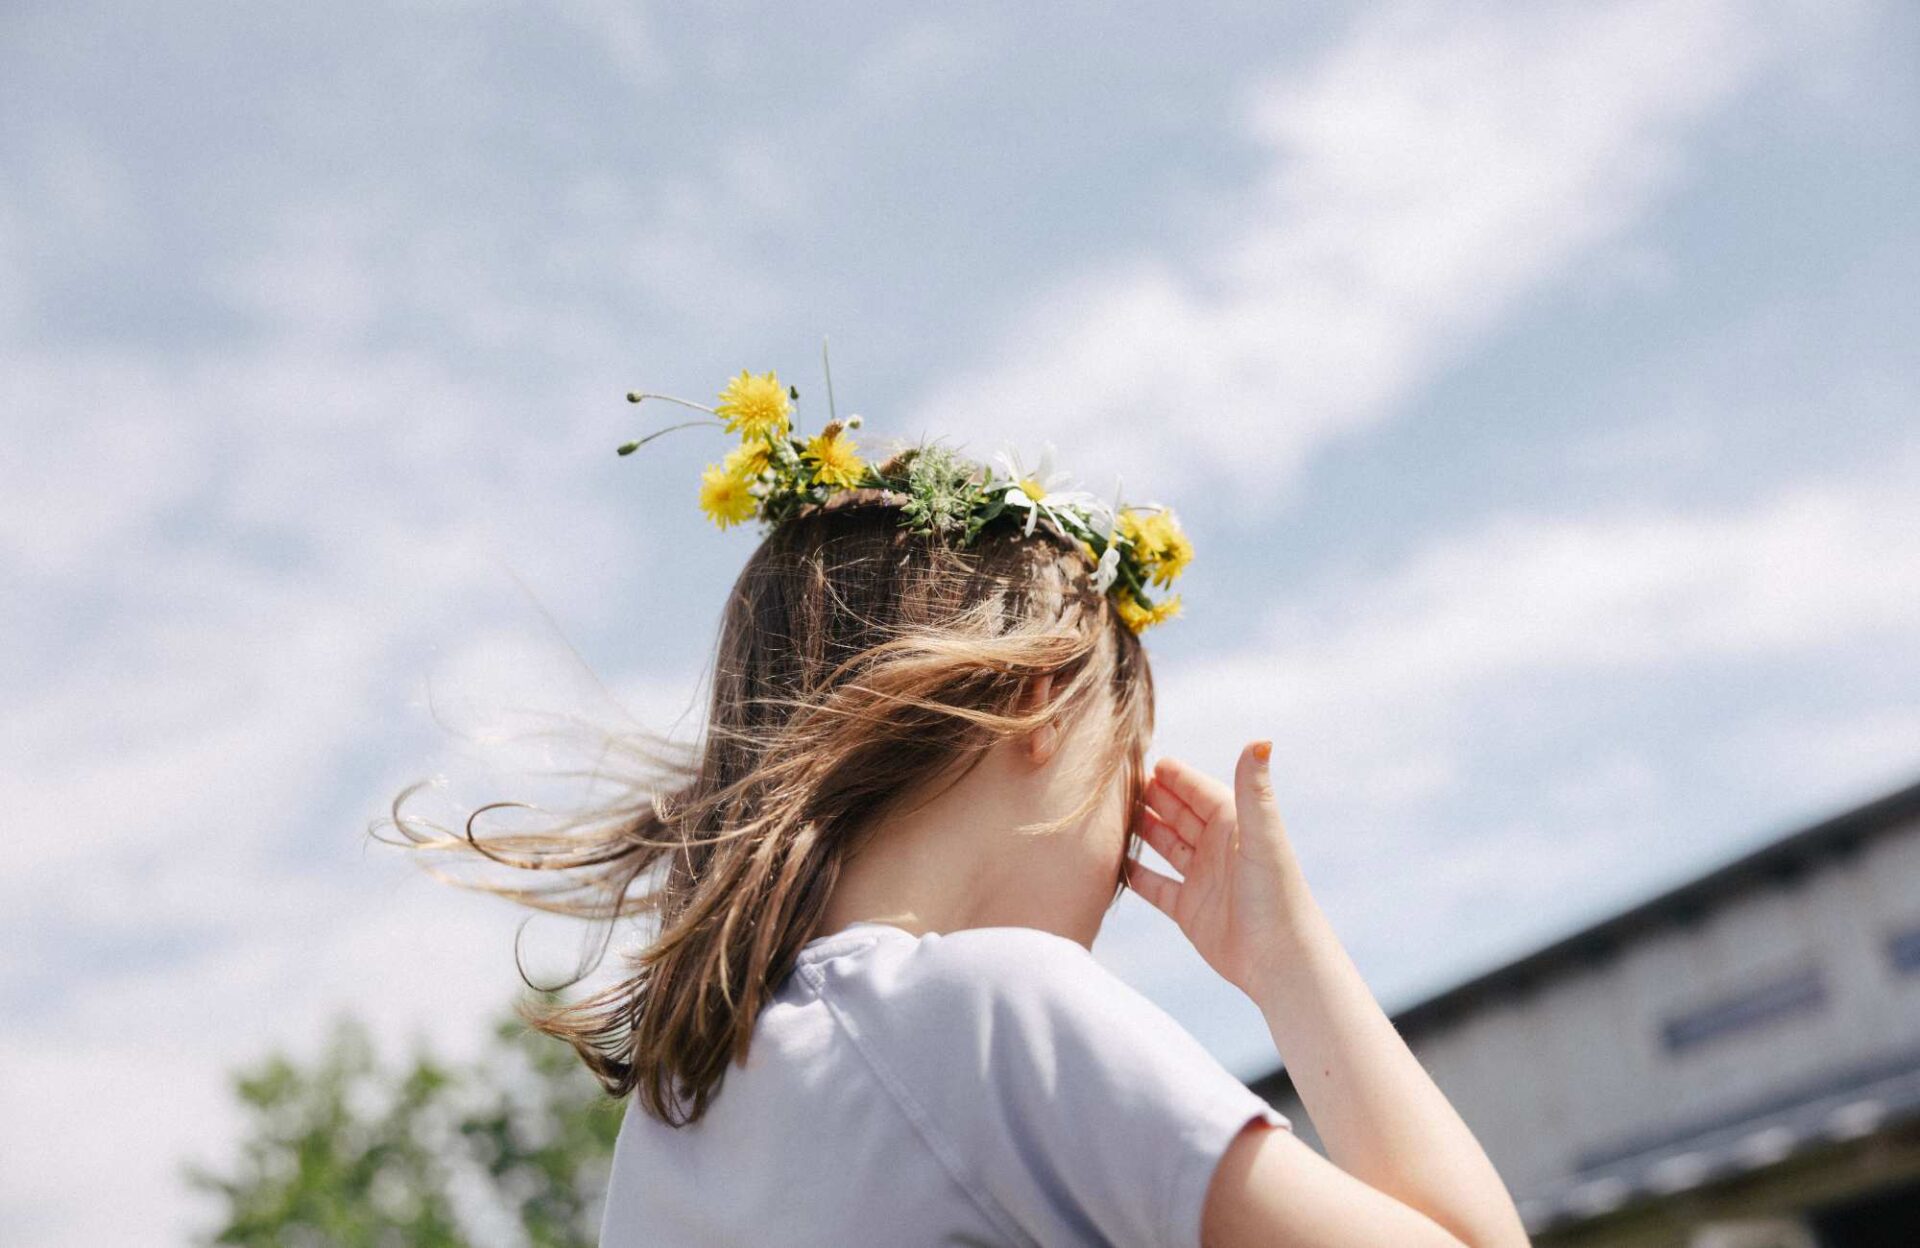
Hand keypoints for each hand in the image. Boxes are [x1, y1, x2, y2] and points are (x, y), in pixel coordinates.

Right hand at [1125, 741, 1308, 1002]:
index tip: (1148, 760)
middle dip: (1151, 798)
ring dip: (1141, 830)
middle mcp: (1217, 849)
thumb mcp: (1261, 837)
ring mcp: (1201, 879)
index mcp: (1234, 827)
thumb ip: (1254, 790)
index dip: (1176, 777)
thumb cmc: (1277, 896)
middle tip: (1117, 782)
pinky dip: (1135, 873)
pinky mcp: (1188, 909)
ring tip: (1108, 815)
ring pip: (1164, 846)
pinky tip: (1112, 862)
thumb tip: (1261, 740)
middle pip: (1178, 815)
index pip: (1200, 792)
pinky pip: (1155, 885)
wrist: (1279, 961)